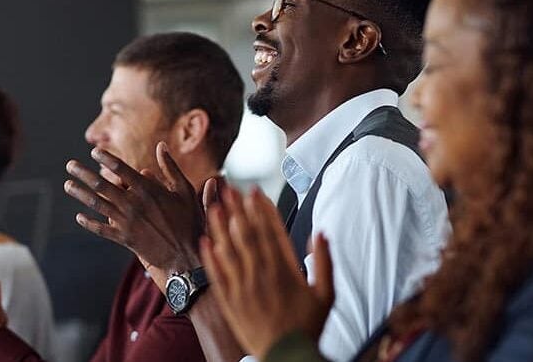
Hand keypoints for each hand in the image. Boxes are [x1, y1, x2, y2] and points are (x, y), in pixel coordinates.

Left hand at [65, 142, 205, 284]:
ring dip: (80, 194)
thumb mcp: (185, 191)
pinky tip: (79, 216)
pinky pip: (102, 229)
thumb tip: (161, 146)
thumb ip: (170, 168)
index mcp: (148, 190)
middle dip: (84, 174)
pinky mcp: (124, 239)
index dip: (106, 159)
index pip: (122, 169)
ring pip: (98, 205)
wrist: (187, 256)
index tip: (94, 152)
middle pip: (102, 185)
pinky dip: (89, 223)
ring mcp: (127, 222)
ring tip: (68, 185)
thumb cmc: (189, 222)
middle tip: (70, 165)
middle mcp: (133, 204)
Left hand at [201, 186, 334, 359]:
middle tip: (230, 188)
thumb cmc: (308, 327)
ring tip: (215, 205)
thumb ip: (324, 262)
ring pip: (229, 250)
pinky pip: (217, 275)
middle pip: (248, 235)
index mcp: (286, 271)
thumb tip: (321, 234)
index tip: (255, 192)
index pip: (272, 231)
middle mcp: (262, 275)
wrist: (287, 357)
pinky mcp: (230, 301)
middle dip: (239, 209)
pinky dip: (210, 257)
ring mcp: (244, 288)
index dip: (262, 209)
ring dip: (221, 226)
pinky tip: (205, 240)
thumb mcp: (327, 295)